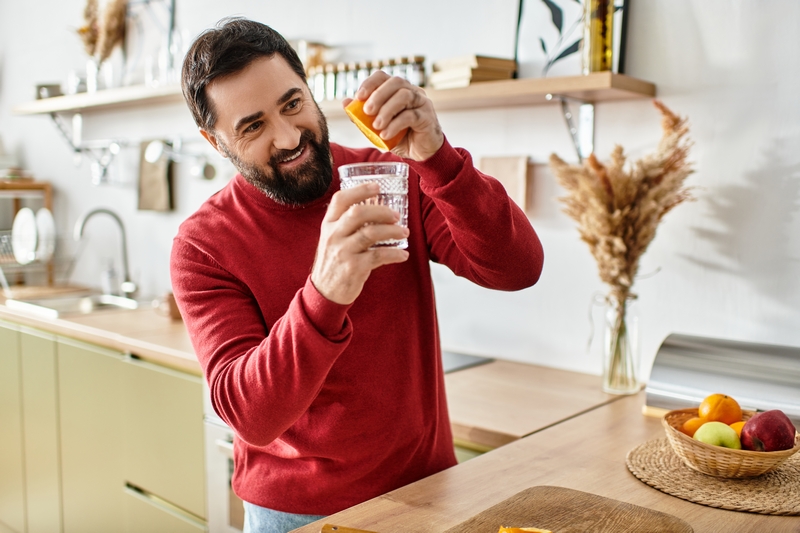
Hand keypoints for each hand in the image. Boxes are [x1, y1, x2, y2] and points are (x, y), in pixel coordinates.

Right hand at [311, 183, 409, 304]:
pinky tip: (402, 255)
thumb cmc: (333, 262)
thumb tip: (375, 210)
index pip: (340, 200)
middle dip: (382, 211)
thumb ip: (346, 224)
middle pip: (358, 213)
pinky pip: (378, 255)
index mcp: (328, 225)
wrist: (324, 292)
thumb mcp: (332, 239)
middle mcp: (333, 236)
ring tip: (404, 233)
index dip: (359, 190)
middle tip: (397, 216)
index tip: (377, 187)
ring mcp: (343, 252)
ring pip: (370, 233)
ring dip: (392, 231)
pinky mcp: (353, 268)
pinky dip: (394, 254)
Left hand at [343, 71, 443, 160]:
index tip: (359, 97)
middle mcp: (411, 91)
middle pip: (395, 82)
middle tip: (367, 111)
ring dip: (387, 110)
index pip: (383, 77)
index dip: (370, 84)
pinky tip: (385, 134)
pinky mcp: (427, 117)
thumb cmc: (400, 136)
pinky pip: (411, 116)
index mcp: (397, 90)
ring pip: (404, 96)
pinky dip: (395, 125)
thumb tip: (345, 102)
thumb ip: (362, 115)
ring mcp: (421, 102)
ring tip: (376, 125)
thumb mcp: (377, 127)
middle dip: (378, 95)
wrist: (420, 153)